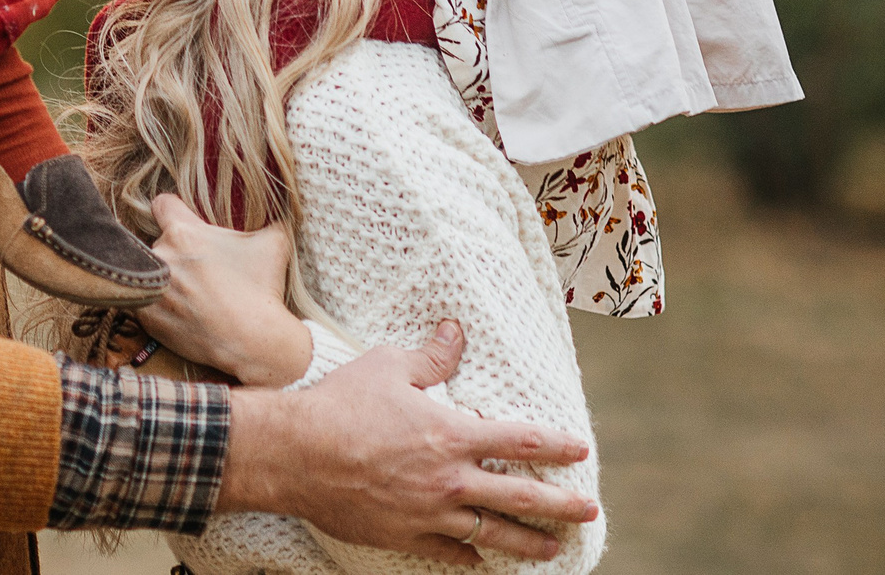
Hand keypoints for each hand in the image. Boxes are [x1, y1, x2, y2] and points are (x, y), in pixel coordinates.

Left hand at [137, 195, 309, 387]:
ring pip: (151, 272)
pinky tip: (184, 311)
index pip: (161, 204)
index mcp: (183, 232)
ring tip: (191, 292)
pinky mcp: (146, 317)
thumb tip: (281, 202)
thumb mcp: (273, 242)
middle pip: (159, 241)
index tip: (182, 221)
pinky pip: (146, 301)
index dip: (173, 210)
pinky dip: (160, 305)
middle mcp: (161, 256)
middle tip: (199, 268)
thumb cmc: (261, 288)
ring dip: (165, 277)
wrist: (253, 340)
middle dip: (176, 250)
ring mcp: (151, 288)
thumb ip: (270, 217)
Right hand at [218, 320, 597, 566]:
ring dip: (527, 543)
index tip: (581, 450)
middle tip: (589, 510)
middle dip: (561, 506)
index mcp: (452, 435)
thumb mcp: (389, 367)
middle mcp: (450, 480)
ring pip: (493, 534)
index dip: (557, 445)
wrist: (295, 454)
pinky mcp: (404, 536)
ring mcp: (429, 514)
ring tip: (552, 550)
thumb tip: (454, 331)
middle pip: (521, 497)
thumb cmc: (341, 405)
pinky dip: (469, 556)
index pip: (521, 440)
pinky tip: (482, 559)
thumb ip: (431, 356)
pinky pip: (448, 553)